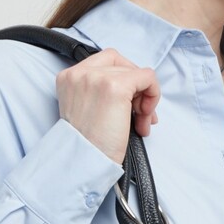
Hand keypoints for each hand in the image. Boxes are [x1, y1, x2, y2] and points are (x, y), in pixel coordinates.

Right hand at [56, 47, 159, 164]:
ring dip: (144, 97)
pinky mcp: (116, 86)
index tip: (127, 104)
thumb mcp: (86, 109)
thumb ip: (99, 91)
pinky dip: (153, 95)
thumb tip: (132, 88)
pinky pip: (147, 78)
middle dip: (136, 89)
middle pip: (122, 65)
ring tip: (142, 121)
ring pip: (136, 72)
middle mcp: (80, 73)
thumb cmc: (87, 145)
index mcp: (69, 77)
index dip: (123, 80)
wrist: (84, 161)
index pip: (105, 62)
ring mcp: (98, 77)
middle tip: (139, 115)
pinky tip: (145, 117)